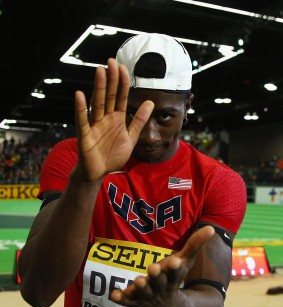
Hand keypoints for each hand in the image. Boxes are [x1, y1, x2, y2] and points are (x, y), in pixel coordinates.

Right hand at [74, 58, 153, 181]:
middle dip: (111, 80)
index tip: (124, 67)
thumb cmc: (113, 155)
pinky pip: (82, 121)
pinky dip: (81, 109)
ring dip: (98, 88)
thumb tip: (150, 102)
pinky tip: (79, 95)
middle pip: (108, 96)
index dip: (122, 83)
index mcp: (117, 119)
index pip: (120, 97)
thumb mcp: (130, 138)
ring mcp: (94, 126)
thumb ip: (139, 121)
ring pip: (97, 104)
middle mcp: (105, 119)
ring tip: (100, 71)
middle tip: (112, 61)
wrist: (99, 173)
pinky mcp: (85, 136)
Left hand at [110, 226, 214, 306]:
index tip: (175, 261)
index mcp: (173, 279)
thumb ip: (195, 245)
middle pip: (159, 283)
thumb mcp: (186, 262)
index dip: (175, 268)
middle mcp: (161, 289)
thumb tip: (212, 228)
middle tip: (153, 267)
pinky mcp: (135, 301)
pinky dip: (121, 299)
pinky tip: (113, 294)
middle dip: (156, 276)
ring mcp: (147, 297)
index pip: (176, 274)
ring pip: (144, 293)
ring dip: (140, 287)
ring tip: (138, 280)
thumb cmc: (175, 277)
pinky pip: (127, 301)